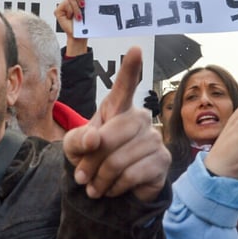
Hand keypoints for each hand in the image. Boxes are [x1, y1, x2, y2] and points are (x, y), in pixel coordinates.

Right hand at [54, 0, 88, 56]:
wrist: (80, 35)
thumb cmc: (85, 23)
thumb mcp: (88, 9)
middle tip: (83, 4)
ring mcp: (63, 5)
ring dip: (77, 9)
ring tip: (80, 16)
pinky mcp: (58, 11)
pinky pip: (65, 5)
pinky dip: (72, 12)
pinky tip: (74, 18)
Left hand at [63, 47, 168, 200]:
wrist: (110, 188)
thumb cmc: (92, 160)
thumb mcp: (75, 148)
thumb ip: (78, 140)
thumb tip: (93, 139)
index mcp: (117, 109)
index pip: (123, 87)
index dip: (129, 69)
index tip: (135, 49)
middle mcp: (139, 118)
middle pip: (111, 136)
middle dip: (91, 161)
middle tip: (81, 177)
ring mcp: (154, 138)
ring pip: (119, 159)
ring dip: (100, 179)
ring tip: (95, 187)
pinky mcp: (162, 160)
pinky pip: (133, 174)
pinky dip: (115, 187)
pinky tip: (112, 189)